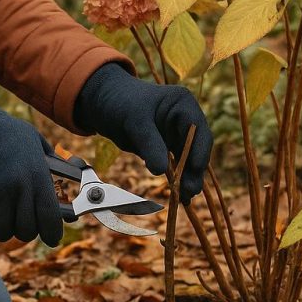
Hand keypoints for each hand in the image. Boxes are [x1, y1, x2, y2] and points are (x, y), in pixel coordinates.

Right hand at [0, 84, 62, 245]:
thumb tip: (73, 175)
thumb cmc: (7, 134)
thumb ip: (52, 164)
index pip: (50, 219)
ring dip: (2, 228)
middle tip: (19, 219)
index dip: (52, 234)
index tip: (51, 238)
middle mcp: (19, 190)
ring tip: (0, 213)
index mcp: (37, 177)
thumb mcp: (36, 143)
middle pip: (26, 232)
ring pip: (3, 233)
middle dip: (25, 229)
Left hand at [74, 63, 212, 202]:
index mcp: (183, 104)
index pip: (198, 131)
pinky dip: (177, 179)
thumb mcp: (134, 121)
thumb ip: (150, 144)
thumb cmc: (120, 103)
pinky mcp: (167, 147)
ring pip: (189, 160)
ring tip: (185, 199)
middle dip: (194, 170)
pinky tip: (179, 196)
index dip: (199, 152)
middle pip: (197, 148)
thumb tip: (161, 171)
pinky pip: (176, 166)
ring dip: (187, 179)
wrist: (103, 103)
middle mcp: (185, 119)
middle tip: (190, 192)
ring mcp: (177, 134)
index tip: (194, 170)